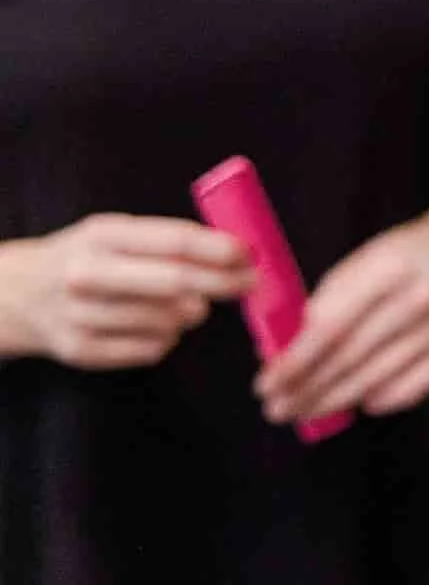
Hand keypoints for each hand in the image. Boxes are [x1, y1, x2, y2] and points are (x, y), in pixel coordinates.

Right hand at [0, 217, 251, 369]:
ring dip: (191, 314)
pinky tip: (157, 326)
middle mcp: (87, 273)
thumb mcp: (115, 234)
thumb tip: (234, 251)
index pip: (173, 241)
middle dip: (222, 284)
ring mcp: (81, 315)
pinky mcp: (81, 351)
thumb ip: (165, 240)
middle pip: (175, 284)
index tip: (249, 255)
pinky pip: (150, 350)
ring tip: (187, 305)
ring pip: (167, 321)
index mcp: (101, 235)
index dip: (218, 250)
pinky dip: (166, 339)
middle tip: (247, 284)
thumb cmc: (86, 258)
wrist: (19, 294)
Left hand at [259, 223, 428, 426]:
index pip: (331, 326)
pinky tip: (352, 403)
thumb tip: (284, 351)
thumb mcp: (360, 263)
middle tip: (276, 408)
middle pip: (350, 358)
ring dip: (331, 403)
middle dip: (306, 389)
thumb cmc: (400, 261)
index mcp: (388, 268)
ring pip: (375, 381)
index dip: (296, 361)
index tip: (267, 382)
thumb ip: (325, 302)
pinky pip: (407, 392)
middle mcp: (419, 299)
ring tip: (301, 412)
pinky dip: (374, 401)